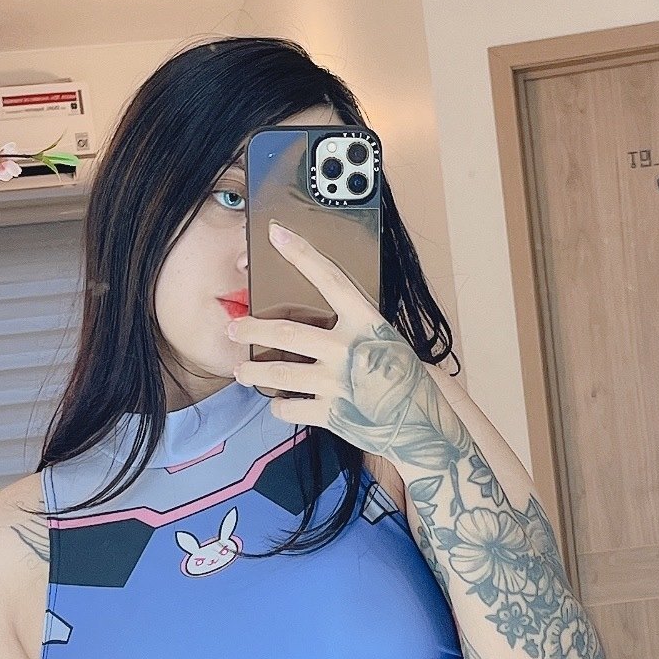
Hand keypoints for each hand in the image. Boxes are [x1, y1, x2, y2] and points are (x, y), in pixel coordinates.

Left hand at [227, 224, 422, 448]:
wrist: (423, 425)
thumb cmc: (404, 379)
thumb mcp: (386, 341)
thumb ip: (354, 329)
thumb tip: (319, 318)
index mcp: (366, 323)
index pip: (330, 279)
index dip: (302, 254)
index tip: (277, 234)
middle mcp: (349, 349)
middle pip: (286, 333)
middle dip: (252, 330)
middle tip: (235, 328)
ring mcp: (339, 383)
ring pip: (279, 374)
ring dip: (254, 373)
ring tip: (241, 372)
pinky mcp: (332, 414)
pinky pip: (291, 408)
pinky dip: (279, 406)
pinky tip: (277, 402)